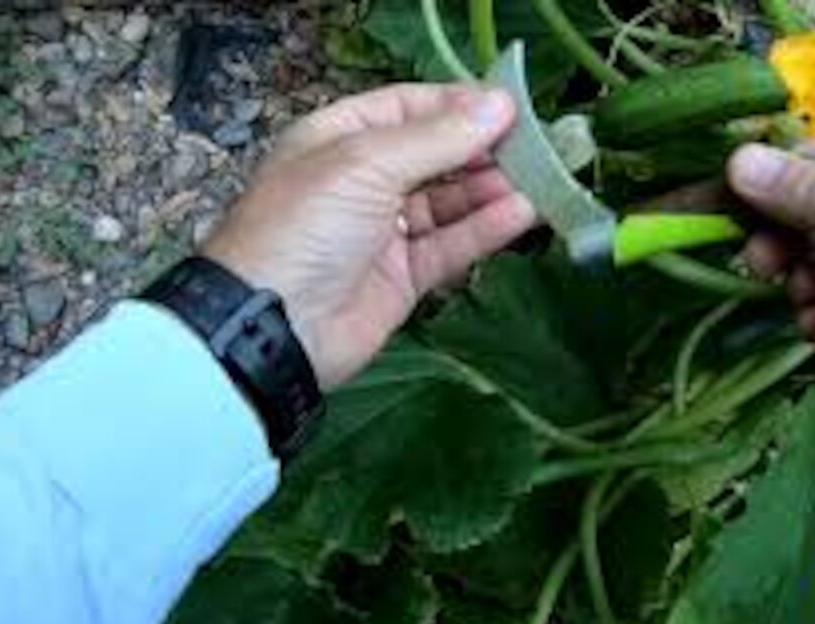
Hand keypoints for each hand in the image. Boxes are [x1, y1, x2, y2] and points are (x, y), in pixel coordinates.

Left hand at [203, 84, 536, 389]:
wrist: (273, 328)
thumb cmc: (303, 228)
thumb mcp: (366, 164)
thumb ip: (438, 137)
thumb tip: (498, 104)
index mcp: (339, 138)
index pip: (408, 108)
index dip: (458, 105)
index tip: (510, 106)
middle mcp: (362, 180)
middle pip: (435, 154)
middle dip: (483, 148)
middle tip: (538, 145)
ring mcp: (384, 231)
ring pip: (449, 202)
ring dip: (491, 189)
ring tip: (540, 179)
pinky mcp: (403, 277)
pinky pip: (451, 246)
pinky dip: (485, 230)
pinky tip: (521, 214)